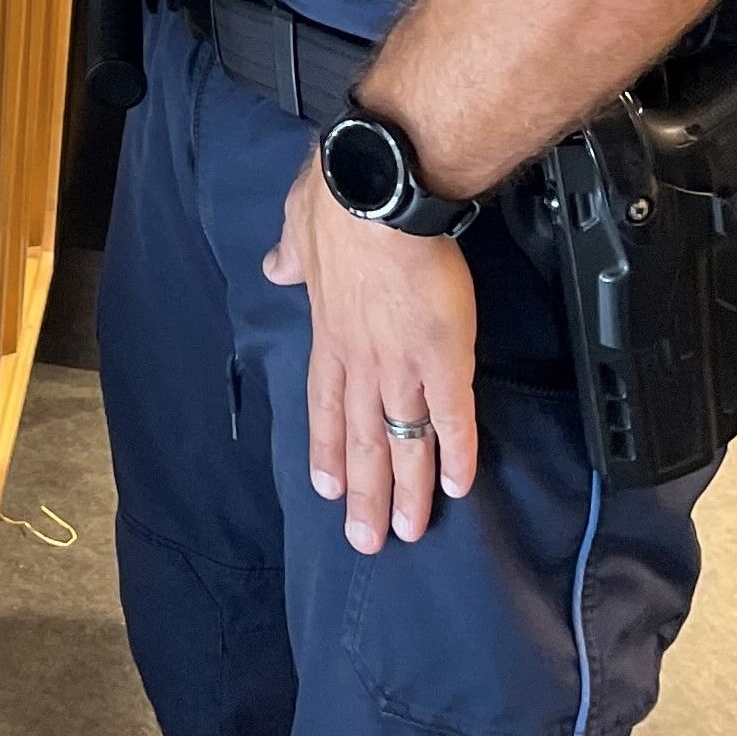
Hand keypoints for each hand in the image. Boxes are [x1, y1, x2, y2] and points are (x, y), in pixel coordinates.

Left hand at [264, 159, 479, 553]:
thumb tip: (277, 264)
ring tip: (409, 533)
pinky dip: (456, 455)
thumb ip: (291, 254)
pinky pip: (451, 420)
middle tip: (366, 541)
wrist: (376, 194)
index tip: (325, 486)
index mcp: (328, 333)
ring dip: (407, 491)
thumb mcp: (297, 228)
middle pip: (359, 441)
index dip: (325, 448)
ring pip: (401, 442)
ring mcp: (401, 366)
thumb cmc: (337, 202)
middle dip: (364, 495)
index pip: (323, 404)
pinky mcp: (444, 361)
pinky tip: (460, 488)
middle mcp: (360, 361)